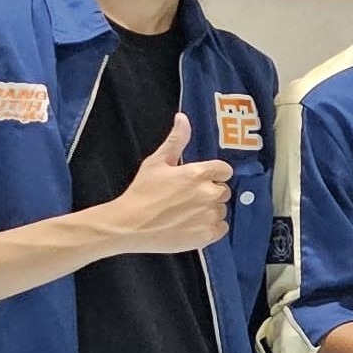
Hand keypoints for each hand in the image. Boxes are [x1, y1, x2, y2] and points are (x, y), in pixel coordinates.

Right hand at [99, 117, 233, 256]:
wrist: (128, 225)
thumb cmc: (141, 192)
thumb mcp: (156, 162)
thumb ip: (176, 140)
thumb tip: (183, 117)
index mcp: (199, 174)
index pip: (224, 170)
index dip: (213, 174)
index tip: (199, 180)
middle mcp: (209, 194)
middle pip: (224, 190)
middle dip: (210, 192)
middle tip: (187, 198)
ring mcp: (209, 215)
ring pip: (221, 210)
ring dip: (210, 210)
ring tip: (186, 212)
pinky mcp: (207, 235)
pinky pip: (221, 228)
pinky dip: (211, 227)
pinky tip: (192, 225)